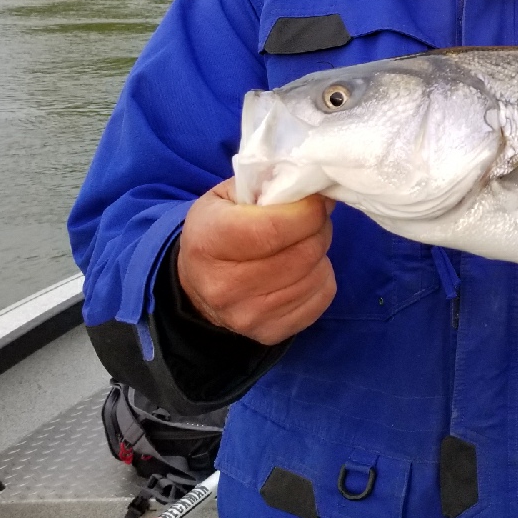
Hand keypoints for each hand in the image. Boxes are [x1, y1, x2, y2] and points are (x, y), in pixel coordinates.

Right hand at [177, 177, 336, 344]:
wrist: (196, 282)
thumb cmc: (217, 229)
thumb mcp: (228, 195)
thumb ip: (269, 185)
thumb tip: (317, 190)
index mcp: (208, 242)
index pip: (273, 228)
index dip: (306, 211)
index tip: (315, 200)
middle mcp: (223, 286)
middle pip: (302, 253)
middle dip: (317, 228)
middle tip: (311, 218)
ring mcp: (246, 315)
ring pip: (316, 275)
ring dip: (320, 252)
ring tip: (302, 242)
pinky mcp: (269, 333)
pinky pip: (321, 297)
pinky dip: (321, 277)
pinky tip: (303, 268)